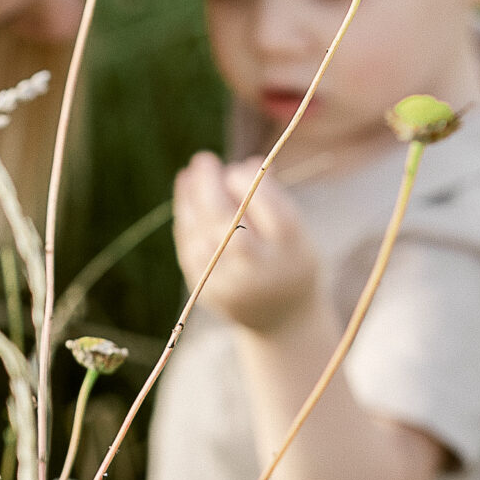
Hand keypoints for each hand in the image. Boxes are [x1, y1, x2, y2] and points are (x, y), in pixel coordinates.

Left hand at [173, 153, 319, 336]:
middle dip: (210, 187)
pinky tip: (185, 199)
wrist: (283, 319)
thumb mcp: (295, 229)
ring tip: (188, 175)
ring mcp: (232, 283)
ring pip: (202, 236)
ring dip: (190, 201)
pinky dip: (185, 222)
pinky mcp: (208, 292)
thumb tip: (251, 162)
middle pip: (228, 222)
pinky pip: (190, 251)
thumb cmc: (290, 258)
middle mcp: (261, 268)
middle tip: (203, 160)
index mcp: (292, 246)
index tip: (236, 169)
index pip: (265, 205)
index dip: (245, 181)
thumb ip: (273, 198)